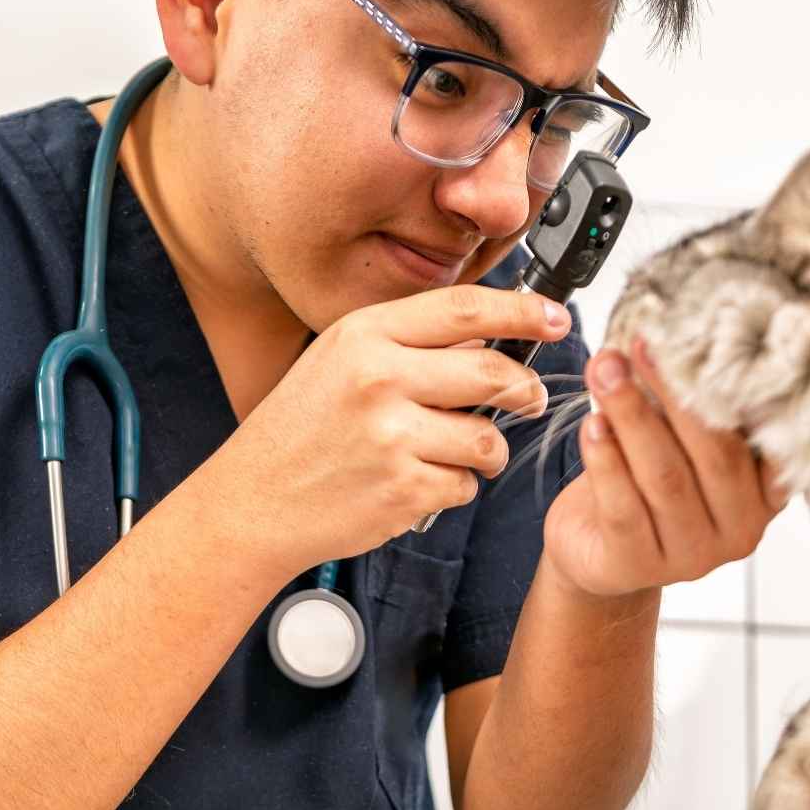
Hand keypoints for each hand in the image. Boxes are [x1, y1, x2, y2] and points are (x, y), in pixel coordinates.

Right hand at [197, 285, 566, 575]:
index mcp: (364, 335)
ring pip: (487, 437)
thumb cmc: (300, 428)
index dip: (523, 311)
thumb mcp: (338, 360)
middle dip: (525, 389)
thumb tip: (489, 334)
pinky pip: (464, 485)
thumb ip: (407, 342)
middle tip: (530, 398)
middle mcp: (377, 379)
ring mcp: (390, 436)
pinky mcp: (401, 489)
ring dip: (488, 450)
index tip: (556, 319)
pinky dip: (453, 488)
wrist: (253, 500)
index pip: (465, 308)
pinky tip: (417, 481)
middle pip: (492, 371)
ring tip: (458, 452)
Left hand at [541, 337, 786, 598]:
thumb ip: (693, 407)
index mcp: (766, 492)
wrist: (596, 551)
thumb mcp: (680, 444)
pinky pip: (624, 507)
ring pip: (666, 477)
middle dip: (673, 392)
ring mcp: (692, 555)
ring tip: (607, 371)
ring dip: (633, 416)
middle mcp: (741, 529)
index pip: (763, 437)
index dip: (731, 385)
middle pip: (715, 453)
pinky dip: (606, 461)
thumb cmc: (645, 484)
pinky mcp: (637, 565)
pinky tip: (592, 425)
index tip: (699, 336)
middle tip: (640, 345)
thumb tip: (677, 335)